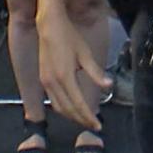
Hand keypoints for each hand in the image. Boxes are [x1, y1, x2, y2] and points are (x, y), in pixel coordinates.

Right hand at [38, 10, 108, 130]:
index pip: (78, 104)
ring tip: (85, 119)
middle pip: (67, 109)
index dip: (88, 117)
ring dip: (72, 116)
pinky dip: (63, 108)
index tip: (98, 125)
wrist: (49, 27)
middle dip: (81, 119)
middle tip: (94, 125)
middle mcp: (52, 83)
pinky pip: (53, 100)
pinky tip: (73, 108)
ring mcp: (46, 82)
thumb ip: (96, 72)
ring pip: (58, 107)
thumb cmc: (70, 38)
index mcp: (64, 77)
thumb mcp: (85, 54)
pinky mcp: (44, 80)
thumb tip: (108, 85)